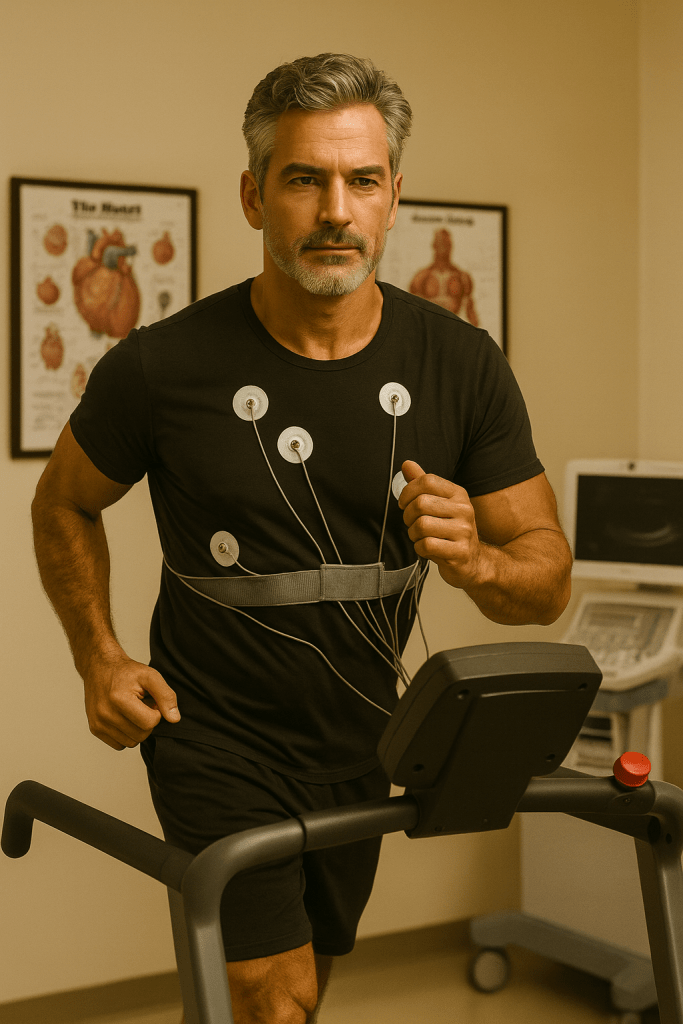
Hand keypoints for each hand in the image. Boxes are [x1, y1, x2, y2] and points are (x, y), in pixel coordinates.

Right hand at [83, 653, 179, 750]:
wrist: (100, 668)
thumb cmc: (126, 672)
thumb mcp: (150, 676)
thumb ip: (166, 696)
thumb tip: (174, 719)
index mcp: (119, 699)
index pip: (149, 723)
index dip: (156, 713)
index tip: (151, 702)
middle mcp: (105, 713)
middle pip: (141, 735)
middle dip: (147, 722)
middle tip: (142, 706)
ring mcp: (98, 723)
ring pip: (131, 743)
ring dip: (137, 729)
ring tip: (133, 711)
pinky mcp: (95, 729)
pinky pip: (119, 745)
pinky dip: (126, 734)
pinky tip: (124, 718)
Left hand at [398, 460, 483, 588]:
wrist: (473, 562)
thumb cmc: (451, 531)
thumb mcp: (439, 504)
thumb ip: (423, 484)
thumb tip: (406, 464)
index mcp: (458, 494)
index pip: (427, 480)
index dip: (407, 492)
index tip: (404, 503)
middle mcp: (464, 510)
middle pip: (420, 503)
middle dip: (408, 516)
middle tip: (411, 524)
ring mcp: (464, 531)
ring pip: (421, 525)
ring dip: (413, 534)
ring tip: (421, 537)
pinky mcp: (460, 552)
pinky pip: (426, 545)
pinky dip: (420, 549)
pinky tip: (428, 549)